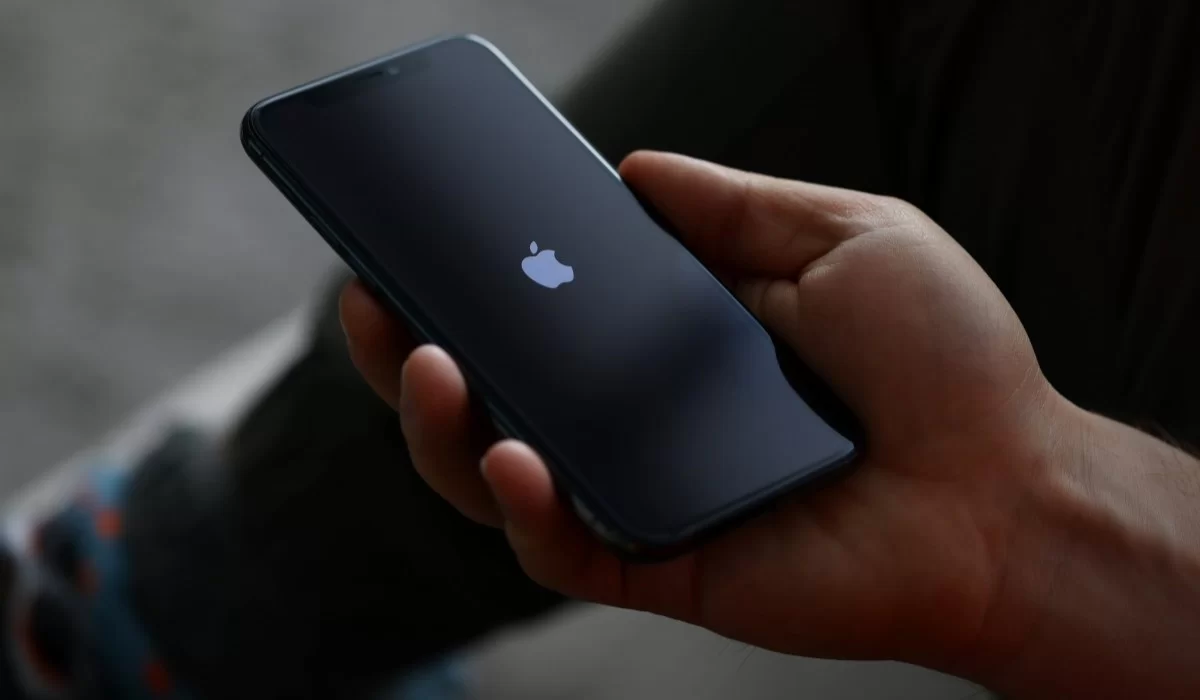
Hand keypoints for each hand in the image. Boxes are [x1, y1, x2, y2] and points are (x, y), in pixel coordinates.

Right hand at [340, 152, 1066, 671]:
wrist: (1011, 489)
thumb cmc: (944, 361)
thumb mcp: (843, 235)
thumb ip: (731, 205)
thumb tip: (630, 168)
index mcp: (670, 341)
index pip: (544, 310)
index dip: (473, 276)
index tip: (415, 231)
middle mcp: (639, 418)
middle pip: (493, 393)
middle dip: (410, 352)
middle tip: (374, 298)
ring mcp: (640, 493)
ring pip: (497, 475)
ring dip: (438, 425)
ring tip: (425, 363)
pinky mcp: (658, 563)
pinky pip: (559, 547)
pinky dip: (523, 505)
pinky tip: (513, 455)